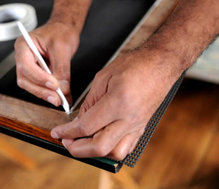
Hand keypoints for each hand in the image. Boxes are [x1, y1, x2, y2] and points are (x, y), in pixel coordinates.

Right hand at [14, 22, 79, 105]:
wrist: (64, 29)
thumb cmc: (60, 32)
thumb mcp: (62, 48)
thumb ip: (62, 69)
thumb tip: (63, 88)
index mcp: (24, 45)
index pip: (26, 65)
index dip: (39, 77)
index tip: (53, 85)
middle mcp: (23, 57)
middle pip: (26, 79)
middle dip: (42, 90)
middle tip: (57, 98)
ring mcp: (30, 67)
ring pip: (31, 86)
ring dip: (46, 94)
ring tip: (61, 99)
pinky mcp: (38, 74)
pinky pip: (40, 86)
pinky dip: (50, 93)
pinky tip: (62, 97)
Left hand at [51, 50, 179, 159]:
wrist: (161, 64)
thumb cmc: (135, 65)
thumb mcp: (104, 77)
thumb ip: (90, 102)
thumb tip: (80, 121)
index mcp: (118, 103)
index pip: (86, 127)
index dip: (67, 133)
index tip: (57, 133)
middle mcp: (129, 119)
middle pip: (99, 147)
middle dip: (77, 149)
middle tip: (66, 141)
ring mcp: (137, 126)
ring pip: (114, 154)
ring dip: (95, 152)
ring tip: (83, 142)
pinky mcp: (141, 127)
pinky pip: (126, 148)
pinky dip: (110, 149)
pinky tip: (102, 140)